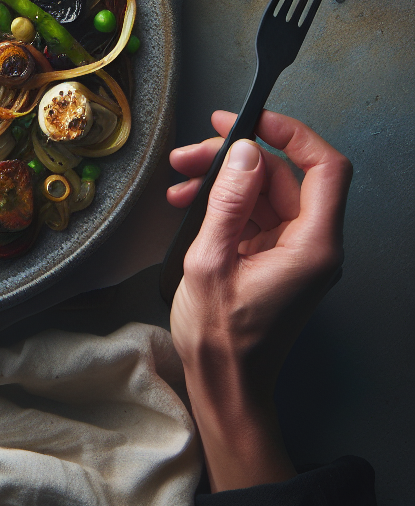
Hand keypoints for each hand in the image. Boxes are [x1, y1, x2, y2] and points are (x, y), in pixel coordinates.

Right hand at [166, 110, 350, 490]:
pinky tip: (188, 204)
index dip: (293, 134)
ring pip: (266, 193)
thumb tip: (244, 151)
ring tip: (179, 180)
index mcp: (313, 246)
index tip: (253, 120)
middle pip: (285, 177)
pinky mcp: (275, 260)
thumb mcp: (211, 260)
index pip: (326, 169)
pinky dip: (223, 203)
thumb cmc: (221, 337)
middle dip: (236, 158)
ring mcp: (295, 253)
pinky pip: (256, 215)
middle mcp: (314, 246)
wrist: (224, 385)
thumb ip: (229, 201)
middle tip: (191, 153)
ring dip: (223, 180)